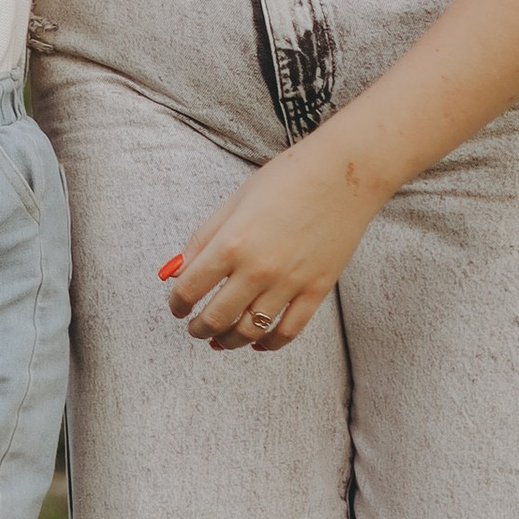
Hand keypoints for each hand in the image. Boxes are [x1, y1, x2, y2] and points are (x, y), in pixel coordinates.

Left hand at [162, 130, 386, 352]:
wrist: (342, 174)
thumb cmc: (286, 179)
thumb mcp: (234, 202)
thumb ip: (202, 239)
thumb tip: (176, 270)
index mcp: (231, 243)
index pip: (190, 288)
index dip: (177, 303)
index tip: (177, 307)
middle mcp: (257, 269)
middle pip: (217, 317)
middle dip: (199, 328)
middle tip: (195, 328)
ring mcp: (289, 283)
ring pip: (250, 331)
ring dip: (229, 340)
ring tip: (220, 338)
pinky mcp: (316, 291)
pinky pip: (288, 331)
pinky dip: (269, 344)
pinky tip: (258, 342)